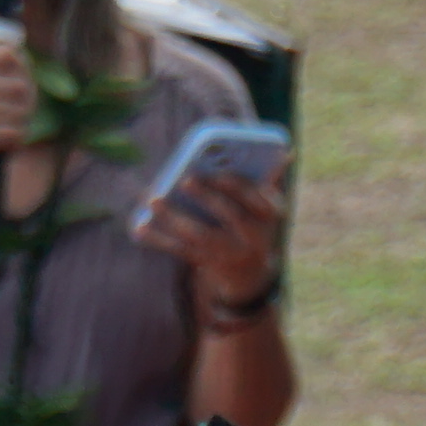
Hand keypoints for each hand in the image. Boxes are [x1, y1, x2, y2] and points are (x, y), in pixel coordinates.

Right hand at [0, 26, 43, 188]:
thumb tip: (22, 60)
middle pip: (21, 85)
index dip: (23, 68)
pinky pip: (16, 134)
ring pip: (22, 112)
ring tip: (3, 134)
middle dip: (26, 103)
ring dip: (19, 125)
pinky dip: (13, 144)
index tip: (24, 82)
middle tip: (18, 117)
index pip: (8, 54)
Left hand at [134, 158, 285, 320]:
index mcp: (270, 216)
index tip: (219, 171)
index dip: (237, 185)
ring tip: (154, 199)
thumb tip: (286, 151)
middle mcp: (252, 238)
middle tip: (185, 179)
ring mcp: (229, 253)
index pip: (257, 198)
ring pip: (200, 234)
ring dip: (175, 218)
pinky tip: (140, 225)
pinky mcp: (206, 263)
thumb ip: (270, 179)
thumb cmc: (254, 225)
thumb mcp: (266, 206)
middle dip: (208, 197)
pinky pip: (180, 250)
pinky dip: (159, 239)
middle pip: (230, 216)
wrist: (250, 274)